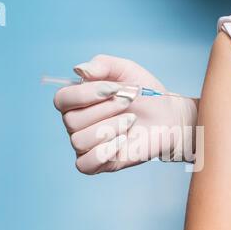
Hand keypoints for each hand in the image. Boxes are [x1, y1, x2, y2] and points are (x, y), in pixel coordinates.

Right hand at [53, 54, 197, 173]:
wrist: (168, 116)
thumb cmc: (145, 94)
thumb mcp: (126, 70)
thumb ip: (102, 64)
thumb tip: (78, 69)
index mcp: (78, 101)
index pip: (61, 99)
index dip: (84, 94)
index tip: (113, 88)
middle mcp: (77, 124)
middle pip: (70, 121)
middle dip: (104, 109)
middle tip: (128, 103)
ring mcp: (88, 145)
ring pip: (78, 141)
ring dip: (109, 128)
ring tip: (130, 120)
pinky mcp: (101, 163)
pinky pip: (85, 165)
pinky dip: (103, 152)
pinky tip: (123, 140)